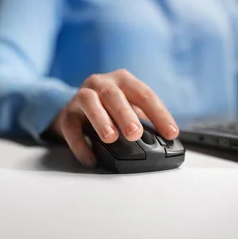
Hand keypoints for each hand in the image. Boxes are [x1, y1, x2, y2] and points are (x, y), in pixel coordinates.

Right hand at [50, 69, 178, 166]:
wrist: (77, 108)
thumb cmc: (110, 107)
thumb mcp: (130, 106)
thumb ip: (145, 119)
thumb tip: (166, 138)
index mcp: (123, 80)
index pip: (144, 94)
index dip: (159, 114)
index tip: (171, 133)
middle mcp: (101, 83)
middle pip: (114, 96)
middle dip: (126, 114)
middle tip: (135, 133)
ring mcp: (81, 96)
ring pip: (89, 103)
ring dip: (101, 120)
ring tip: (111, 138)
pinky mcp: (66, 114)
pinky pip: (71, 127)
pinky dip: (81, 144)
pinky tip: (91, 158)